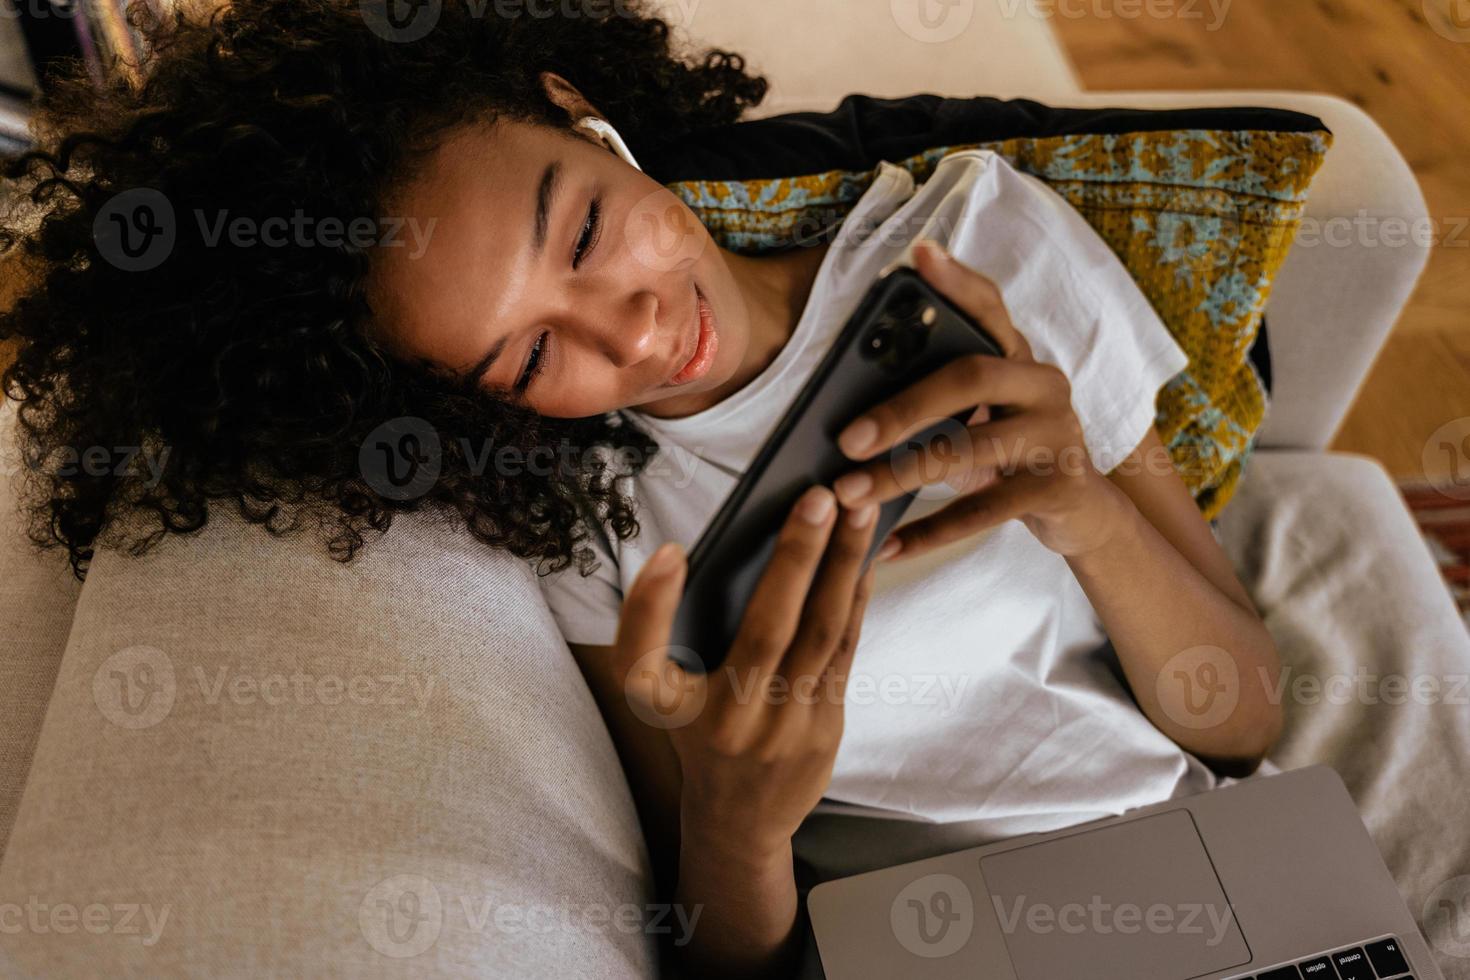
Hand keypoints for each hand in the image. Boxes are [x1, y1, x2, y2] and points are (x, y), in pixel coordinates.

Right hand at [614, 486, 879, 856]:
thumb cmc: (695, 733)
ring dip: (843, 568)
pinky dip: (855, 599)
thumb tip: (685, 555)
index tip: (672, 550)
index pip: (645, 656)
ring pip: (821, 634)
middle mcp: (728, 720)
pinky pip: (845, 649)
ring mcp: (783, 726)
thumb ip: (658, 627)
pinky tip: (864, 558)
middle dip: (796, 558)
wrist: (740, 818)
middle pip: (766, 629)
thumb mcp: (658, 692)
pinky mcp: (825, 725)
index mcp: (671, 708)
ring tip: (857, 513)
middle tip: (819, 498)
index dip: (652, 603)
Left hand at [830, 239, 1130, 559]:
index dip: (956, 281)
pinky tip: (885, 547)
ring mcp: (1058, 434)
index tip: (919, 256)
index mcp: (1018, 356)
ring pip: (969, 450)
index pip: (988, 307)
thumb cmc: (1007, 455)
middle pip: (968, 379)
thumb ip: (937, 397)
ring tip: (849, 494)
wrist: (1081, 513)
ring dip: (899, 476)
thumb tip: (848, 412)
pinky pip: (983, 511)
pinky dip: (929, 532)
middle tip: (845, 440)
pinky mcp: (1060, 487)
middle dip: (900, 410)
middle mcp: (1043, 384)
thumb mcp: (979, 418)